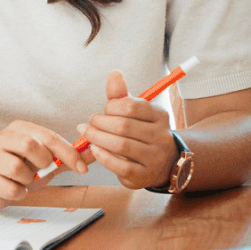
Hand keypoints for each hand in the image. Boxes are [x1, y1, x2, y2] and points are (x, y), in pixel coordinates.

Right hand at [0, 119, 87, 205]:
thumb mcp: (44, 161)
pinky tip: (16, 189)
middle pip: (29, 145)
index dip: (68, 153)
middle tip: (41, 170)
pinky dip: (19, 193)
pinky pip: (9, 188)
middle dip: (42, 163)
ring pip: (17, 168)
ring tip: (24, 180)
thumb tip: (94, 153)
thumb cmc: (19, 168)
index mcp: (19, 128)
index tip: (82, 169)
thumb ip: (67, 158)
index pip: (48, 136)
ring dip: (28, 180)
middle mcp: (1, 137)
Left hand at [80, 71, 179, 189]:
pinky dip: (103, 156)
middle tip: (89, 123)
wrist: (163, 164)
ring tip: (87, 134)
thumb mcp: (136, 113)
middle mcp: (160, 136)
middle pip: (123, 126)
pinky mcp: (143, 175)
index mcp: (159, 116)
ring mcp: (154, 157)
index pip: (131, 106)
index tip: (104, 111)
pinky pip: (120, 165)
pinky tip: (94, 149)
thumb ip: (122, 96)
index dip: (111, 107)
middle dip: (100, 123)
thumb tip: (114, 73)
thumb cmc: (143, 133)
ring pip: (121, 146)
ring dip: (97, 138)